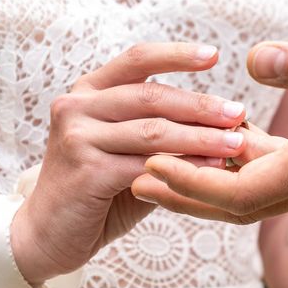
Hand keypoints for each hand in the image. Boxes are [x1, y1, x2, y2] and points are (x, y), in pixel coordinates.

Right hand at [11, 42, 247, 283]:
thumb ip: (161, 133)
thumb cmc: (98, 189)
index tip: (214, 54)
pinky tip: (211, 171)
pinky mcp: (85, 171)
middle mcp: (78, 106)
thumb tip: (224, 125)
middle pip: (152, 95)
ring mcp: (77, 136)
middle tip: (238, 113)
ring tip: (235, 142)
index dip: (177, 54)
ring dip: (200, 137)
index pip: (136, 60)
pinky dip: (183, 167)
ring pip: (153, 130)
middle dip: (202, 105)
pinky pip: (146, 165)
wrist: (48, 233)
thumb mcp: (126, 151)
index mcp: (89, 92)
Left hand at [130, 23, 287, 221]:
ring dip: (206, 185)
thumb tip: (256, 59)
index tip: (151, 168)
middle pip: (238, 205)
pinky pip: (273, 175)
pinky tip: (215, 150)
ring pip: (253, 193)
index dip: (194, 186)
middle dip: (187, 194)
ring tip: (161, 168)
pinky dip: (236, 169)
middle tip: (137, 177)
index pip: (243, 193)